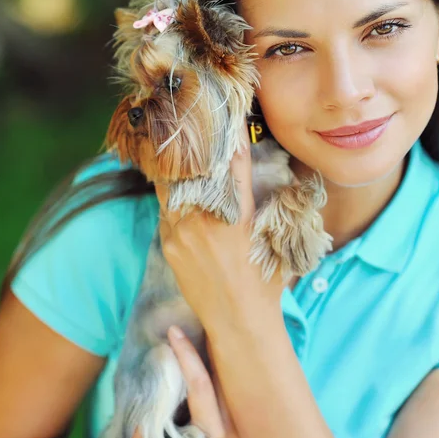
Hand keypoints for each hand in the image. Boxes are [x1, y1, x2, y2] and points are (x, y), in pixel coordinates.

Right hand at [130, 327, 241, 437]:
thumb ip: (146, 433)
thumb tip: (148, 393)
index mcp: (214, 435)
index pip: (201, 384)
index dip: (186, 354)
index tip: (172, 331)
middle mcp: (236, 427)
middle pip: (228, 373)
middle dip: (216, 342)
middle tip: (201, 312)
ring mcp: (243, 423)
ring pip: (235, 375)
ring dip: (222, 350)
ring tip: (208, 321)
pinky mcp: (243, 420)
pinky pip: (233, 383)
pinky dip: (223, 363)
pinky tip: (213, 343)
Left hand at [154, 125, 285, 335]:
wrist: (238, 321)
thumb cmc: (264, 280)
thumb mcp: (272, 238)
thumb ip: (265, 204)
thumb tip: (259, 174)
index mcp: (238, 215)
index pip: (233, 163)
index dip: (230, 136)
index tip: (226, 116)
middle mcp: (205, 220)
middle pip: (191, 170)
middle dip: (190, 146)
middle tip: (186, 122)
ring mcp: (182, 233)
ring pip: (170, 188)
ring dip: (173, 168)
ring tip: (171, 145)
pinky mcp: (168, 246)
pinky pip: (165, 211)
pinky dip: (169, 196)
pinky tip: (170, 184)